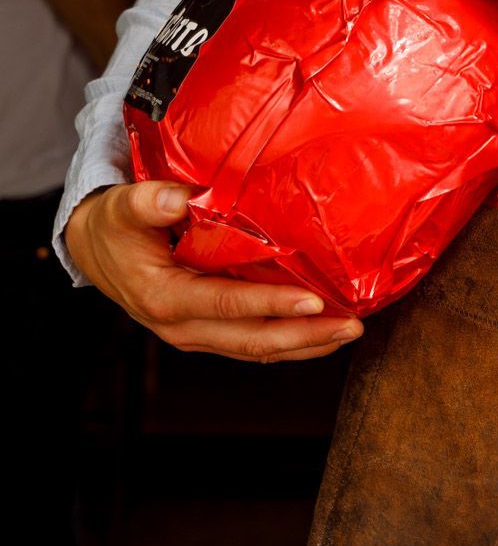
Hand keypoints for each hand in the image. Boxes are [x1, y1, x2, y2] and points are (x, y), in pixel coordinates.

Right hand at [64, 181, 362, 362]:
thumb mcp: (124, 207)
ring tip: (349, 331)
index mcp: (164, 297)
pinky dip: (291, 342)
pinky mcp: (208, 332)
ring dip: (306, 344)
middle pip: (252, 340)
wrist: (97, 251)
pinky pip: (253, 344)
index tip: (313, 301)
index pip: (225, 305)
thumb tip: (184, 197)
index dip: (270, 305)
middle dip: (305, 335)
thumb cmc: (115, 225)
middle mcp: (182, 327)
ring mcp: (196, 334)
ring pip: (257, 349)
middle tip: (351, 325)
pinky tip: (323, 332)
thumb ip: (151, 201)